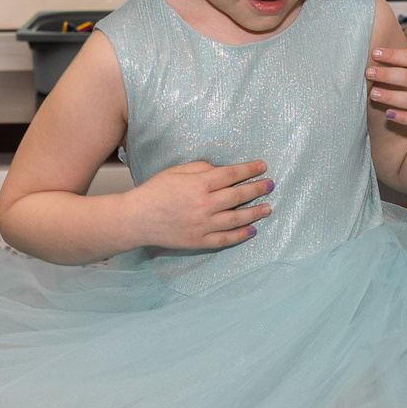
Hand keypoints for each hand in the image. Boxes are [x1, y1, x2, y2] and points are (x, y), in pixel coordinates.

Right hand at [126, 159, 269, 250]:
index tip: (262, 167)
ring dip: (255, 212)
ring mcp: (202, 225)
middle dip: (257, 189)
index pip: (231, 175)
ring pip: (236, 218)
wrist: (135, 219)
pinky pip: (225, 239)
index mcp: (198, 184)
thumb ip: (201, 168)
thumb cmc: (154, 192)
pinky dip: (241, 235)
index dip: (249, 170)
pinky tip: (252, 230)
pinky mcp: (199, 240)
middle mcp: (204, 205)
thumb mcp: (176, 171)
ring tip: (268, 208)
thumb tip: (222, 170)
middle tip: (270, 185)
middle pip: (238, 196)